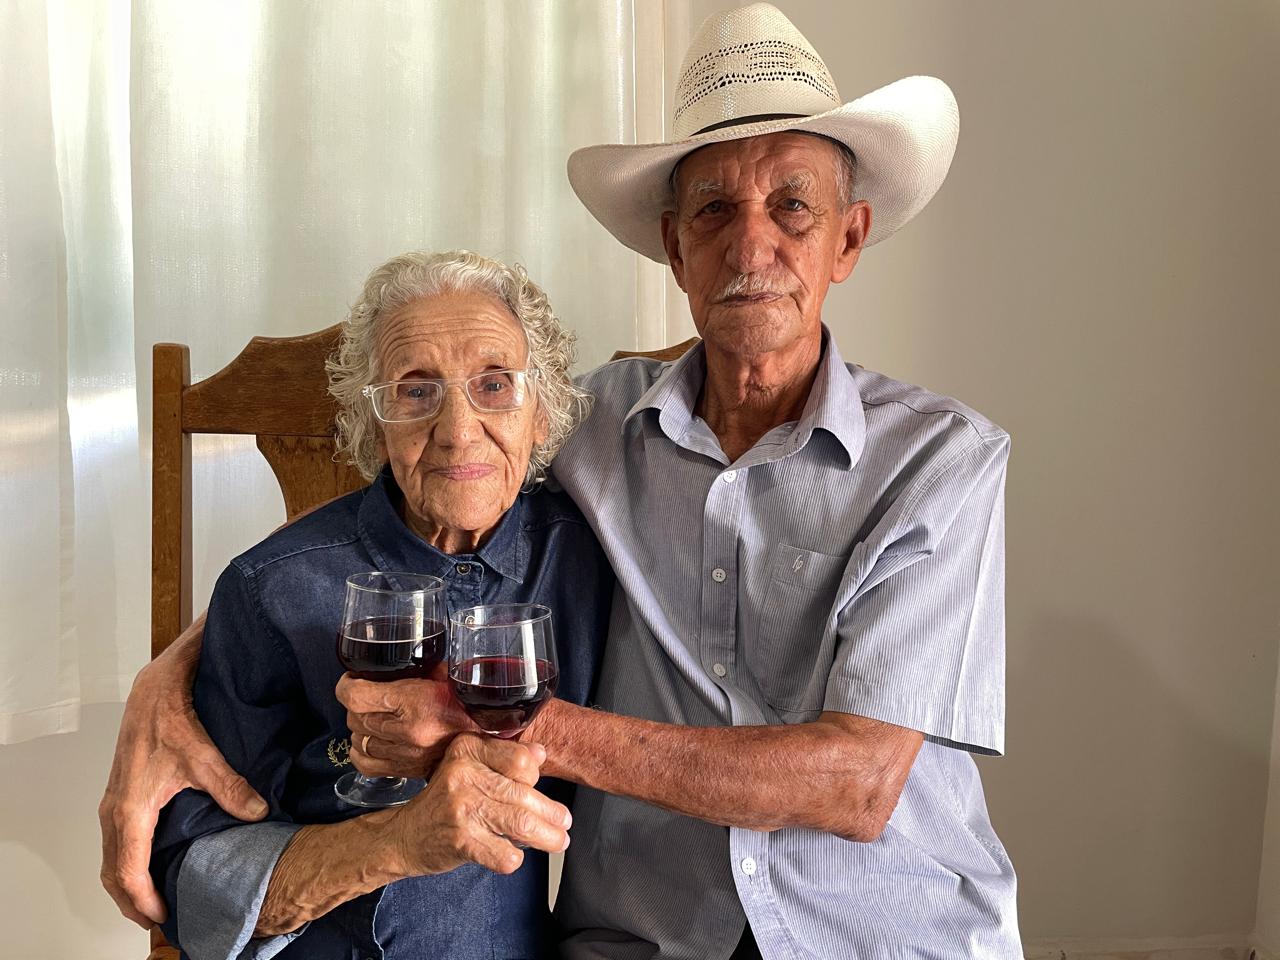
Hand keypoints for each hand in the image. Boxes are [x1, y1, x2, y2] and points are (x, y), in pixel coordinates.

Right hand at [99, 643, 267, 926]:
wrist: (153, 688)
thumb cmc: (170, 718)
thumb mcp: (203, 754)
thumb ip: (230, 787)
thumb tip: (259, 813)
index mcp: (130, 810)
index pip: (127, 872)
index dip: (143, 901)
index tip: (165, 917)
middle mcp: (114, 812)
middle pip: (113, 874)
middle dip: (133, 902)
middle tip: (161, 920)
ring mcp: (114, 805)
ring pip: (112, 859)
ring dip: (128, 885)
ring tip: (155, 902)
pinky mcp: (120, 797)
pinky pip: (116, 844)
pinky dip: (127, 864)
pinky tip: (151, 867)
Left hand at [338, 666, 475, 778]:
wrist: (492, 738)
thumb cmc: (472, 702)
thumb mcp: (446, 673)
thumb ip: (420, 667)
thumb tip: (396, 659)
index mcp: (416, 702)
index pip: (356, 697)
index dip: (345, 686)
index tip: (350, 680)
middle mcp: (407, 732)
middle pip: (354, 717)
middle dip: (356, 704)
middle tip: (366, 695)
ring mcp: (406, 755)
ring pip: (357, 740)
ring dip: (360, 726)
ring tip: (373, 716)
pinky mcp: (407, 771)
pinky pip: (365, 764)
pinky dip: (362, 750)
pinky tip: (371, 739)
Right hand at [390, 733, 570, 876]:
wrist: (403, 836)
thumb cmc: (442, 802)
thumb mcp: (468, 768)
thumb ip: (503, 759)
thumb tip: (540, 753)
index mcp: (468, 750)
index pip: (519, 759)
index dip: (536, 777)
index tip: (539, 789)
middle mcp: (463, 774)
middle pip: (524, 794)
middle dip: (551, 813)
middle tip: (563, 823)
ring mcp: (461, 808)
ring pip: (520, 823)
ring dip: (546, 836)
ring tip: (558, 841)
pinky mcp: (460, 840)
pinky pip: (504, 853)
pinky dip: (514, 858)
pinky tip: (512, 855)